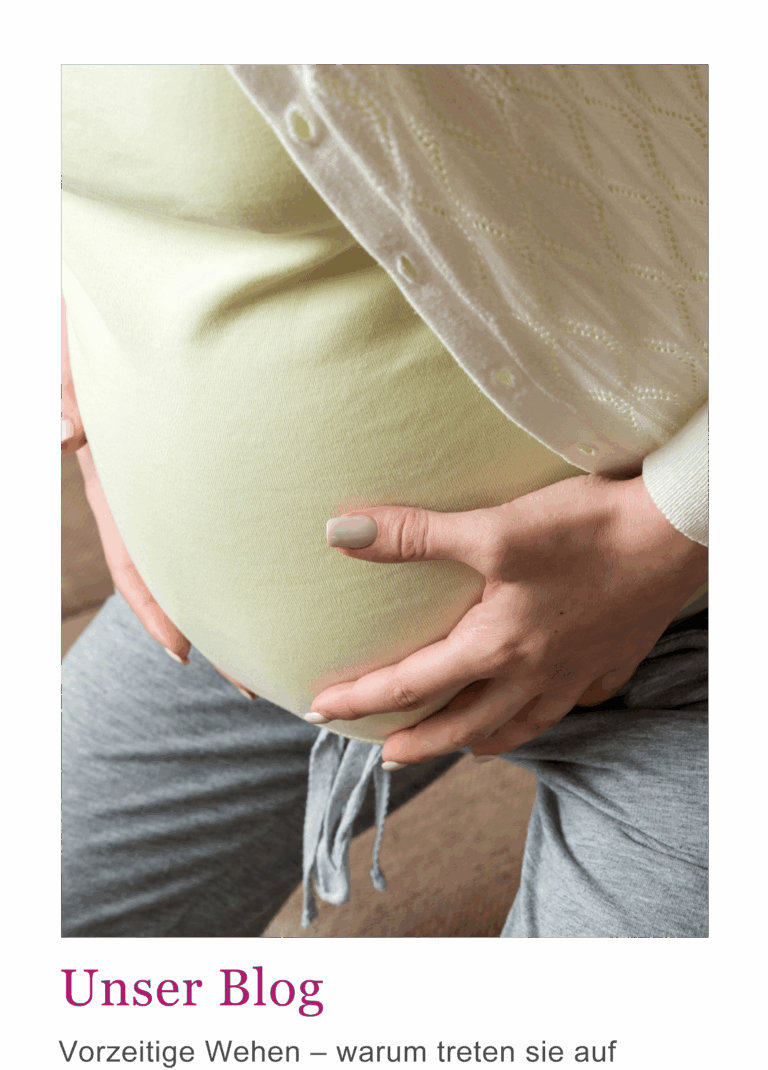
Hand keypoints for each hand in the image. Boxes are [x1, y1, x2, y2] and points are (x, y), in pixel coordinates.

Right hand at [61, 297, 256, 699]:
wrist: (141, 283)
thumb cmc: (101, 318)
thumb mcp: (78, 355)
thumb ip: (66, 393)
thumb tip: (61, 437)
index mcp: (121, 480)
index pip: (135, 559)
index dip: (154, 608)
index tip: (184, 653)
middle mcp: (157, 488)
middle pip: (186, 571)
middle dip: (214, 621)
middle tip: (252, 672)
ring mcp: (188, 478)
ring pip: (215, 547)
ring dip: (245, 589)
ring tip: (287, 632)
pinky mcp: (223, 456)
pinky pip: (241, 507)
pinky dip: (263, 540)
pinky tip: (302, 560)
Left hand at [308, 473, 706, 765]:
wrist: (676, 531)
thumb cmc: (586, 530)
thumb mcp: (493, 529)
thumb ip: (415, 536)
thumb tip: (340, 535)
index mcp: (496, 647)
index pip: (411, 684)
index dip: (360, 699)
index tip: (320, 712)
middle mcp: (533, 674)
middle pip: (465, 725)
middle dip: (419, 743)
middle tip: (386, 757)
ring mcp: (576, 674)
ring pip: (520, 725)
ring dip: (481, 740)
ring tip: (462, 747)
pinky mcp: (611, 659)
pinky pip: (570, 703)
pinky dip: (544, 713)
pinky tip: (541, 705)